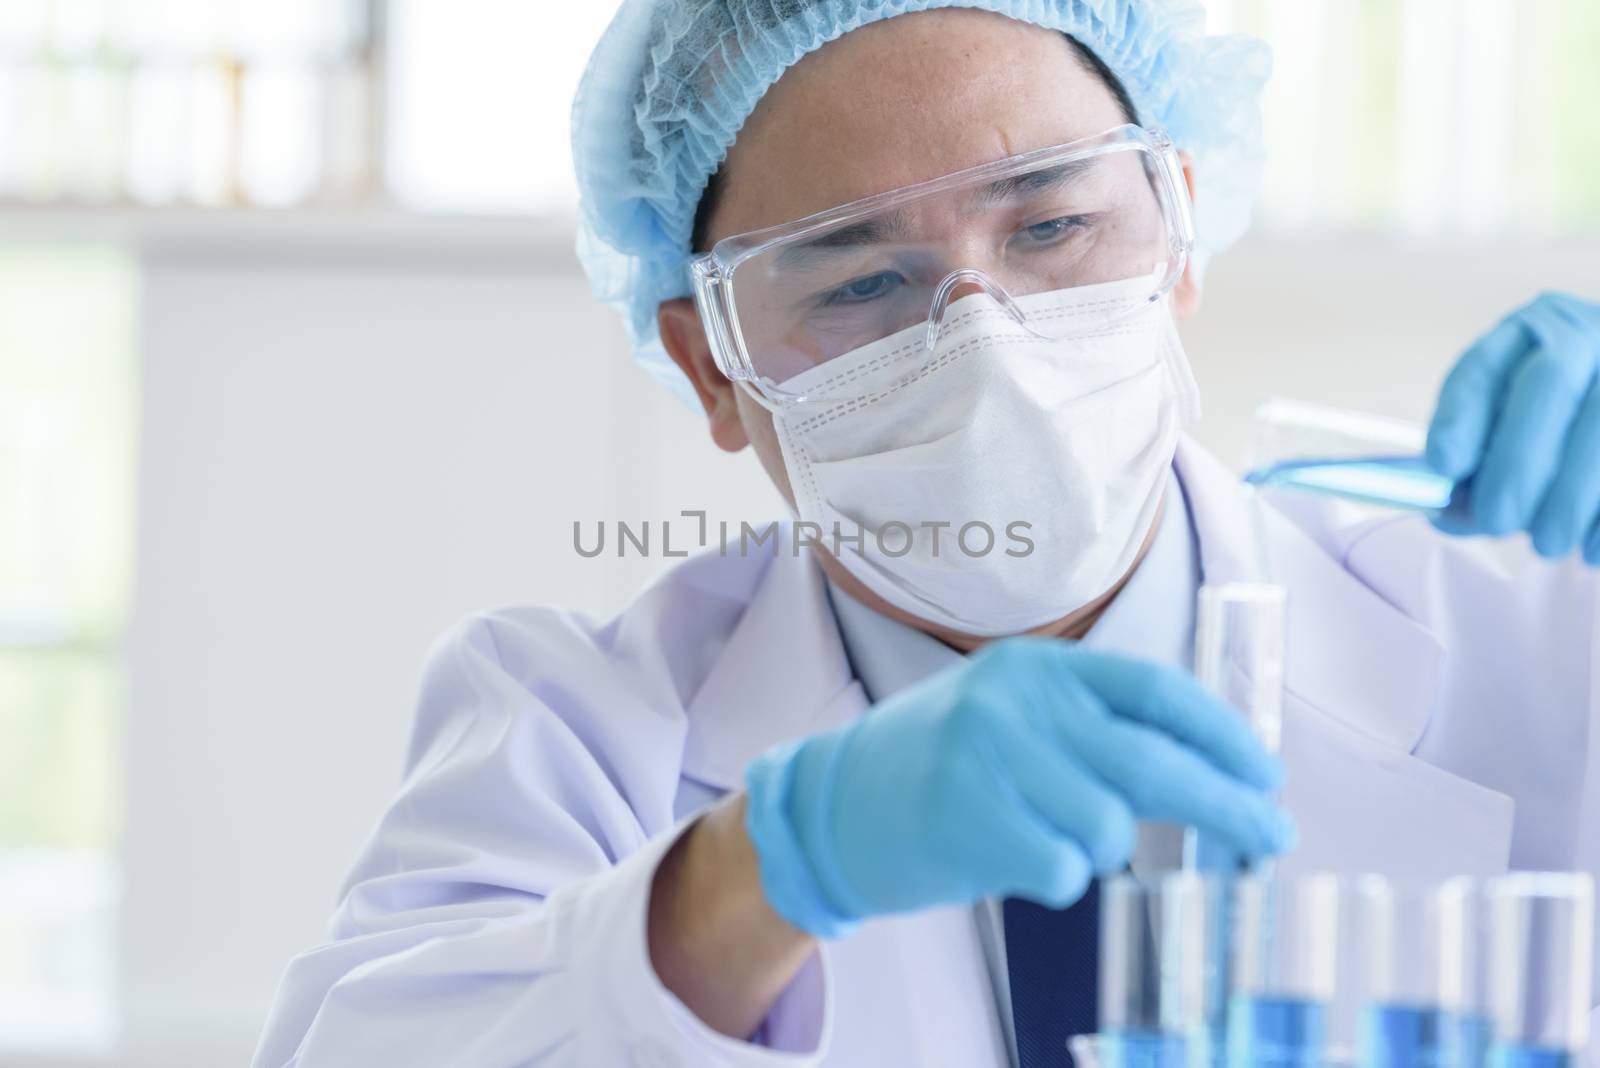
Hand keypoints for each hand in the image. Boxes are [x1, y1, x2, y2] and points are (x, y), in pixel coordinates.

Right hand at [743, 638, 1291, 936]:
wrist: (831, 801)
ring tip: (1041, 835)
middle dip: (1228, 805)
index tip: (1265, 772)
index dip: (1222, 733)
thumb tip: (1206, 770)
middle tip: (1270, 837)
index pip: (1155, 689)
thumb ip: (1089, 728)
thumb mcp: (1011, 715)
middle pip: (1154, 760)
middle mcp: (1016, 700)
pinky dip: (1053, 877)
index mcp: (1035, 665)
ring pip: (1108, 828)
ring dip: (1094, 849)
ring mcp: (989, 756)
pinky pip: (1063, 870)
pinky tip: (1011, 858)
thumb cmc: (936, 764)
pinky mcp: (970, 817)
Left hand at [1425, 291, 1599, 558]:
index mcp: (1527, 334)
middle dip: (1519, 460)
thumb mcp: (1502, 431)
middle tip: (1497, 521)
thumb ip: (1472, 468)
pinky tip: (1592, 550)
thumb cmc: (1546, 424)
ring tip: (1548, 544)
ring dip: (1573, 493)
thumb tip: (1447, 513)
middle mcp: (1585, 332)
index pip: (1484, 366)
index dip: (1461, 416)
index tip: (1442, 465)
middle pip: (1550, 384)